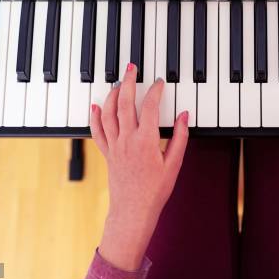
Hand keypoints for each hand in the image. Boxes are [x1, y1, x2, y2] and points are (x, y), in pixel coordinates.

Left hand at [90, 63, 188, 270]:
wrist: (134, 211)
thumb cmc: (155, 190)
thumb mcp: (174, 163)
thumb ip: (180, 137)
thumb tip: (183, 116)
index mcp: (145, 141)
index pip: (149, 107)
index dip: (154, 91)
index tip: (159, 82)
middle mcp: (127, 140)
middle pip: (124, 103)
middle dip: (128, 82)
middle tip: (131, 67)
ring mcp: (114, 146)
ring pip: (108, 113)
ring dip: (112, 94)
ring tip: (119, 82)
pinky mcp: (107, 153)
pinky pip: (97, 131)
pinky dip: (95, 117)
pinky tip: (96, 106)